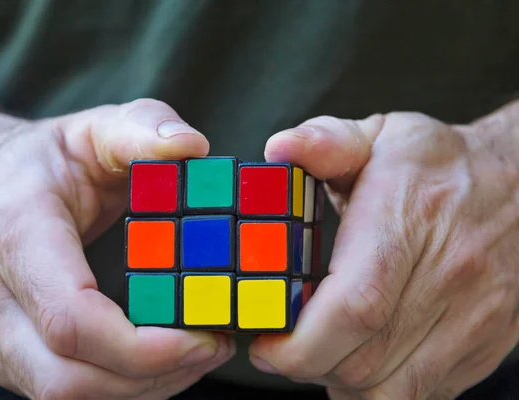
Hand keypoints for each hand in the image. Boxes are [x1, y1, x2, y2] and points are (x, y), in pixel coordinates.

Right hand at [0, 99, 234, 398]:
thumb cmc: (36, 161)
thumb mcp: (91, 129)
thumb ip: (141, 128)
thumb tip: (194, 146)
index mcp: (15, 233)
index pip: (71, 319)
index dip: (142, 346)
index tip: (203, 336)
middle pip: (66, 377)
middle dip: (152, 376)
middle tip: (213, 346)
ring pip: (62, 395)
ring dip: (139, 388)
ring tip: (195, 355)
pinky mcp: (3, 351)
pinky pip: (59, 391)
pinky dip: (116, 388)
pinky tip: (158, 362)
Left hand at [252, 110, 518, 398]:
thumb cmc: (439, 163)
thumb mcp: (381, 136)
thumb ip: (325, 141)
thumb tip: (278, 149)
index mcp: (410, 220)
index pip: (355, 305)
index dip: (300, 343)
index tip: (265, 345)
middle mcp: (450, 275)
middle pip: (366, 360)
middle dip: (308, 367)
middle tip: (281, 350)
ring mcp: (474, 316)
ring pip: (394, 391)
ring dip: (342, 385)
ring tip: (320, 356)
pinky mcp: (486, 343)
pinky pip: (426, 395)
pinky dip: (382, 392)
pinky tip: (363, 361)